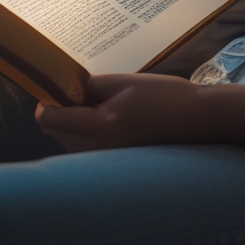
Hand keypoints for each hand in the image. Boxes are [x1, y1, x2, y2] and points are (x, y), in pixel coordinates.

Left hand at [35, 75, 244, 153]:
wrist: (198, 119)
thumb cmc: (165, 95)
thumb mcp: (124, 82)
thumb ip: (90, 87)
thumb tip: (65, 90)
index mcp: (102, 125)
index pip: (51, 119)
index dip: (46, 102)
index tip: (54, 88)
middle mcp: (101, 148)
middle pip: (56, 133)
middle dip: (59, 112)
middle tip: (80, 92)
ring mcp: (109, 159)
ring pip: (70, 143)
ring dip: (72, 123)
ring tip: (97, 105)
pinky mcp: (117, 162)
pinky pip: (87, 149)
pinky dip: (86, 134)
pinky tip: (108, 119)